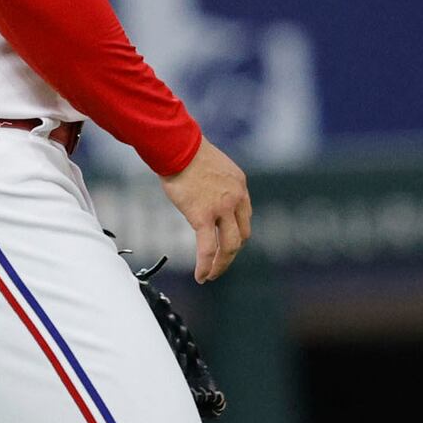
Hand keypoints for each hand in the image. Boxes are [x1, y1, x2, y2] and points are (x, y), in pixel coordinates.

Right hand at [160, 138, 251, 282]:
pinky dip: (206, 265)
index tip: (226, 241)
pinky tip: (201, 276)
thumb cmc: (185, 151)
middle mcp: (236, 198)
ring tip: (211, 275)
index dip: (236, 232)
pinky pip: (207, 248)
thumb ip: (214, 183)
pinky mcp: (203, 216)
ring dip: (222, 264)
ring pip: (230, 246)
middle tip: (220, 263)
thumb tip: (202, 192)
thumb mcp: (211, 165)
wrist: (177, 146)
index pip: (245, 217)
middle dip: (231, 252)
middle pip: (242, 234)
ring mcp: (222, 208)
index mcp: (239, 185)